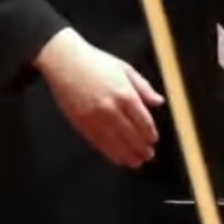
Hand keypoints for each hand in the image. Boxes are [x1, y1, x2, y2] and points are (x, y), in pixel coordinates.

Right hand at [35, 28, 161, 168]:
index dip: (150, 133)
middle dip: (141, 147)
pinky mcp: (81, 123)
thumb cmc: (95, 62)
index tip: (153, 140)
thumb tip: (159, 102)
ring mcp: (95, 117)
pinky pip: (99, 142)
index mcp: (125, 94)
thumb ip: (144, 88)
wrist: (65, 61)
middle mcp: (111, 108)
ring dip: (128, 154)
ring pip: (116, 143)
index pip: (143, 121)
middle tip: (148, 155)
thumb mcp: (125, 69)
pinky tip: (117, 158)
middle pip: (131, 135)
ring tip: (136, 161)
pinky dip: (110, 153)